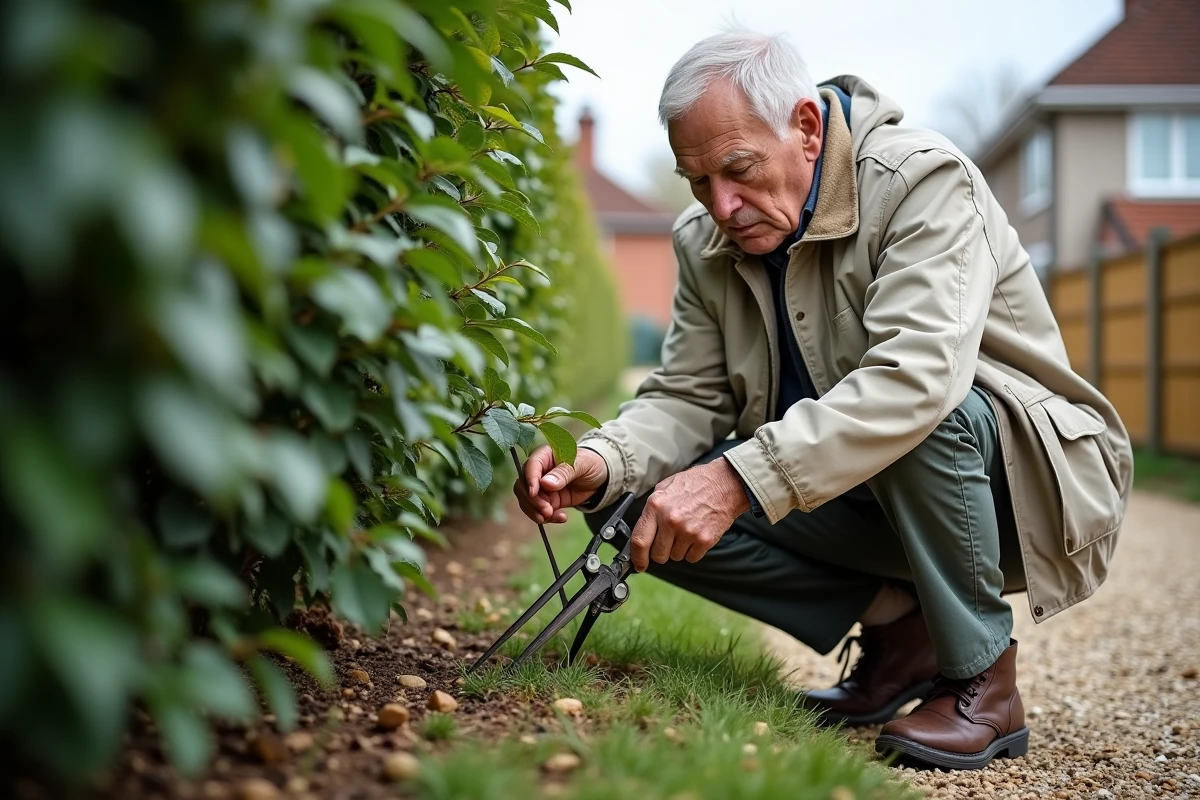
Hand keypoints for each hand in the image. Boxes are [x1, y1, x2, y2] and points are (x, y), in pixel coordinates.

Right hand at [513, 445, 608, 523]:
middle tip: (547, 511)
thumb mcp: (582, 464)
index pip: (531, 466)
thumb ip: (564, 472)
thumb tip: (546, 484)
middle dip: (533, 501)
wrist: (600, 477)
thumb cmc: (591, 463)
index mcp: (545, 455)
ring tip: (551, 516)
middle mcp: (539, 471)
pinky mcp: (548, 500)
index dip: (530, 480)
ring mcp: (542, 487)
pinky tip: (562, 518)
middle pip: (523, 485)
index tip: (533, 493)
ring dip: (536, 511)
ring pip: (527, 500)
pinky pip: (539, 511)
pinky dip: (547, 517)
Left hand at [630, 458, 749, 571]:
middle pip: (658, 554)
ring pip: (675, 557)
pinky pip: (692, 558)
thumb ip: (651, 509)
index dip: (637, 557)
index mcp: (656, 506)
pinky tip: (696, 534)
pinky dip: (693, 551)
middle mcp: (671, 520)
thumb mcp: (665, 487)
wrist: (724, 483)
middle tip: (669, 540)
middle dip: (661, 552)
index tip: (639, 564)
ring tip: (686, 530)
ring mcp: (688, 531)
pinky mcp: (704, 540)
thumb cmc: (695, 484)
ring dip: (678, 549)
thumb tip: (641, 532)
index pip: (640, 540)